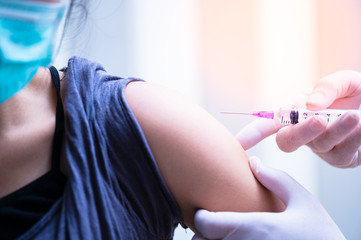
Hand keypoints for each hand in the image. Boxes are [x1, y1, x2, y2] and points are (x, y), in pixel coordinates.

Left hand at [192, 157, 344, 239]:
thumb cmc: (321, 235)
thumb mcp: (303, 201)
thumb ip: (276, 179)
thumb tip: (254, 162)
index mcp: (255, 228)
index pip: (205, 224)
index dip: (201, 216)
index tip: (205, 210)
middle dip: (203, 232)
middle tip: (213, 223)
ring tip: (224, 233)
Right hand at [237, 70, 360, 167]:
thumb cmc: (358, 93)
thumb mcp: (345, 81)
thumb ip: (327, 86)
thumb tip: (310, 105)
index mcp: (297, 110)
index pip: (269, 123)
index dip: (252, 133)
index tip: (237, 143)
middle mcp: (304, 131)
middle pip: (287, 141)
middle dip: (300, 132)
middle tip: (319, 120)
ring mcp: (321, 147)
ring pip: (319, 145)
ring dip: (337, 130)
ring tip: (355, 116)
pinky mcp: (341, 159)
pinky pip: (342, 153)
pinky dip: (353, 139)